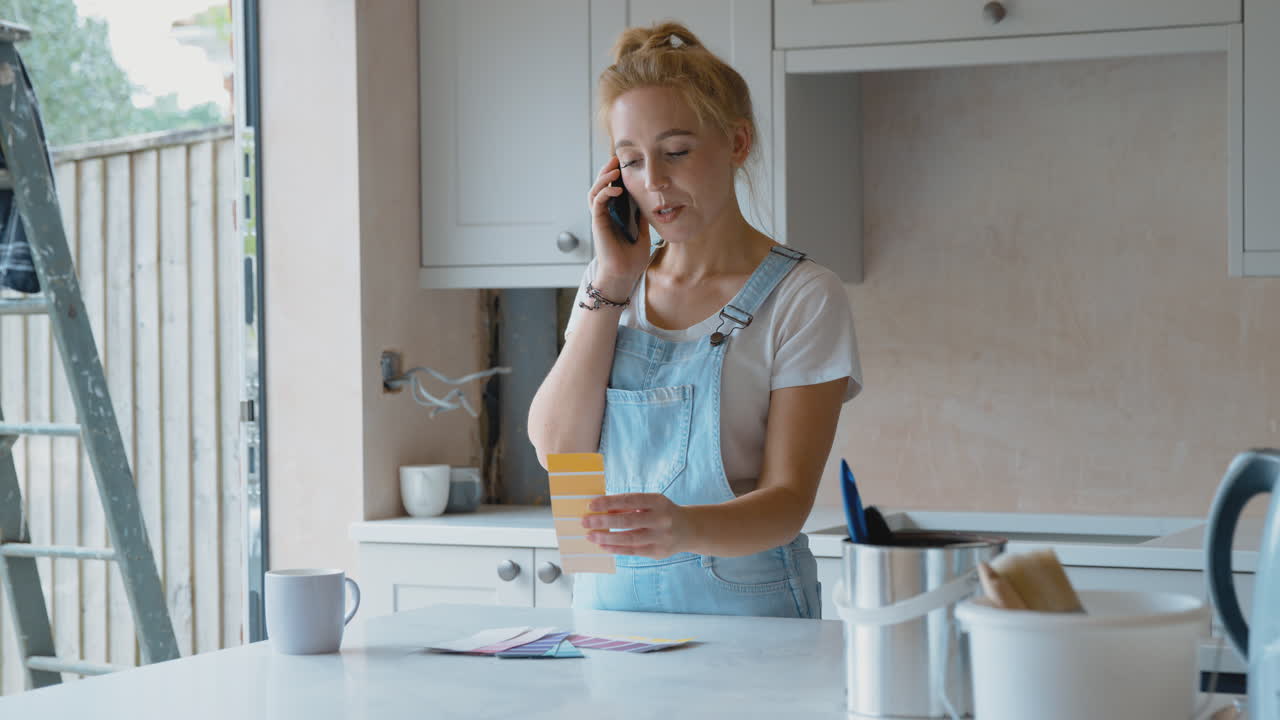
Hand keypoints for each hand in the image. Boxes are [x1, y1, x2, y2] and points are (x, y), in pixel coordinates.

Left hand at [582, 493, 689, 559]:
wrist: (690, 529)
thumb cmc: (662, 512)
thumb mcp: (650, 503)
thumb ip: (629, 506)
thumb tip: (603, 510)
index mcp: (658, 501)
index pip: (630, 500)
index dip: (609, 502)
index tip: (591, 504)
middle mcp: (661, 519)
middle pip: (627, 521)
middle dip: (603, 521)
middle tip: (585, 521)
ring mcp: (661, 537)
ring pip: (629, 538)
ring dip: (607, 538)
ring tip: (591, 536)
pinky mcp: (658, 552)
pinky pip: (633, 551)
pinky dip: (616, 549)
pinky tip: (603, 546)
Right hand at [587, 156, 652, 296]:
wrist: (625, 274)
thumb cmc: (632, 259)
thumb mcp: (643, 232)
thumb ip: (641, 217)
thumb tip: (649, 203)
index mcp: (615, 215)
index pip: (612, 189)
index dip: (617, 175)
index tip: (626, 163)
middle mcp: (605, 214)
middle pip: (601, 186)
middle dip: (607, 171)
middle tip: (616, 158)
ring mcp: (600, 218)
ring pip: (595, 191)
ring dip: (603, 178)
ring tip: (614, 168)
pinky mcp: (598, 223)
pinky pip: (597, 202)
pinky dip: (605, 192)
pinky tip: (616, 188)